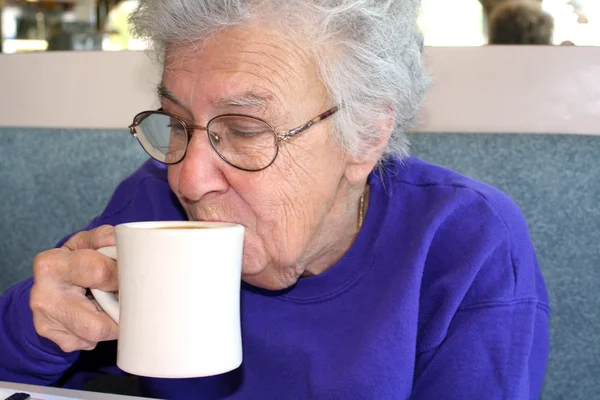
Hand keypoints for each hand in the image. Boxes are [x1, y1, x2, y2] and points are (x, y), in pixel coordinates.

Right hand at [30, 225, 118, 351]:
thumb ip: (106, 238)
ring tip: (111, 304)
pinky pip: (91, 342)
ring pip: (97, 335)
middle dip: (119, 309)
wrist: (52, 283)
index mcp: (52, 264)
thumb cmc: (77, 259)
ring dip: (112, 322)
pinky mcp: (57, 340)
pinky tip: (97, 314)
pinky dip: (102, 330)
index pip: (99, 273)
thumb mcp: (88, 241)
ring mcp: (47, 323)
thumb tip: (127, 243)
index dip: (121, 276)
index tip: (130, 275)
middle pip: (97, 321)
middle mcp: (43, 296)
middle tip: (128, 297)